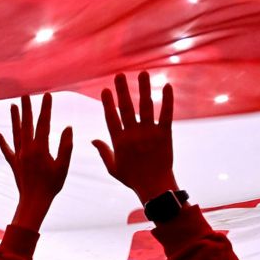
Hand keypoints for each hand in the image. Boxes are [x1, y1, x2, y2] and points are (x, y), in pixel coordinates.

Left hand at [0, 93, 72, 229]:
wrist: (34, 202)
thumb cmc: (51, 186)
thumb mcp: (63, 167)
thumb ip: (66, 146)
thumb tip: (68, 127)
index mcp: (40, 149)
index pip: (44, 124)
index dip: (46, 108)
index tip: (47, 95)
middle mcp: (27, 149)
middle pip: (26, 125)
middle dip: (27, 108)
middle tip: (25, 94)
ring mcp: (19, 156)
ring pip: (15, 133)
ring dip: (14, 119)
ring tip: (13, 106)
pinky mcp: (14, 163)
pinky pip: (7, 150)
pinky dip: (2, 141)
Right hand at [93, 72, 177, 203]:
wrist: (154, 186)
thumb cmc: (132, 178)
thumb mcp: (113, 167)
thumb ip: (103, 151)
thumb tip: (92, 139)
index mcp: (119, 141)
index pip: (111, 117)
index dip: (107, 103)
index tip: (105, 89)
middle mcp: (133, 134)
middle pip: (126, 108)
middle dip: (122, 90)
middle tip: (119, 74)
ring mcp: (149, 133)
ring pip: (145, 106)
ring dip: (143, 88)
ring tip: (142, 73)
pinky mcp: (165, 134)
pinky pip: (166, 114)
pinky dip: (167, 100)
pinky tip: (167, 86)